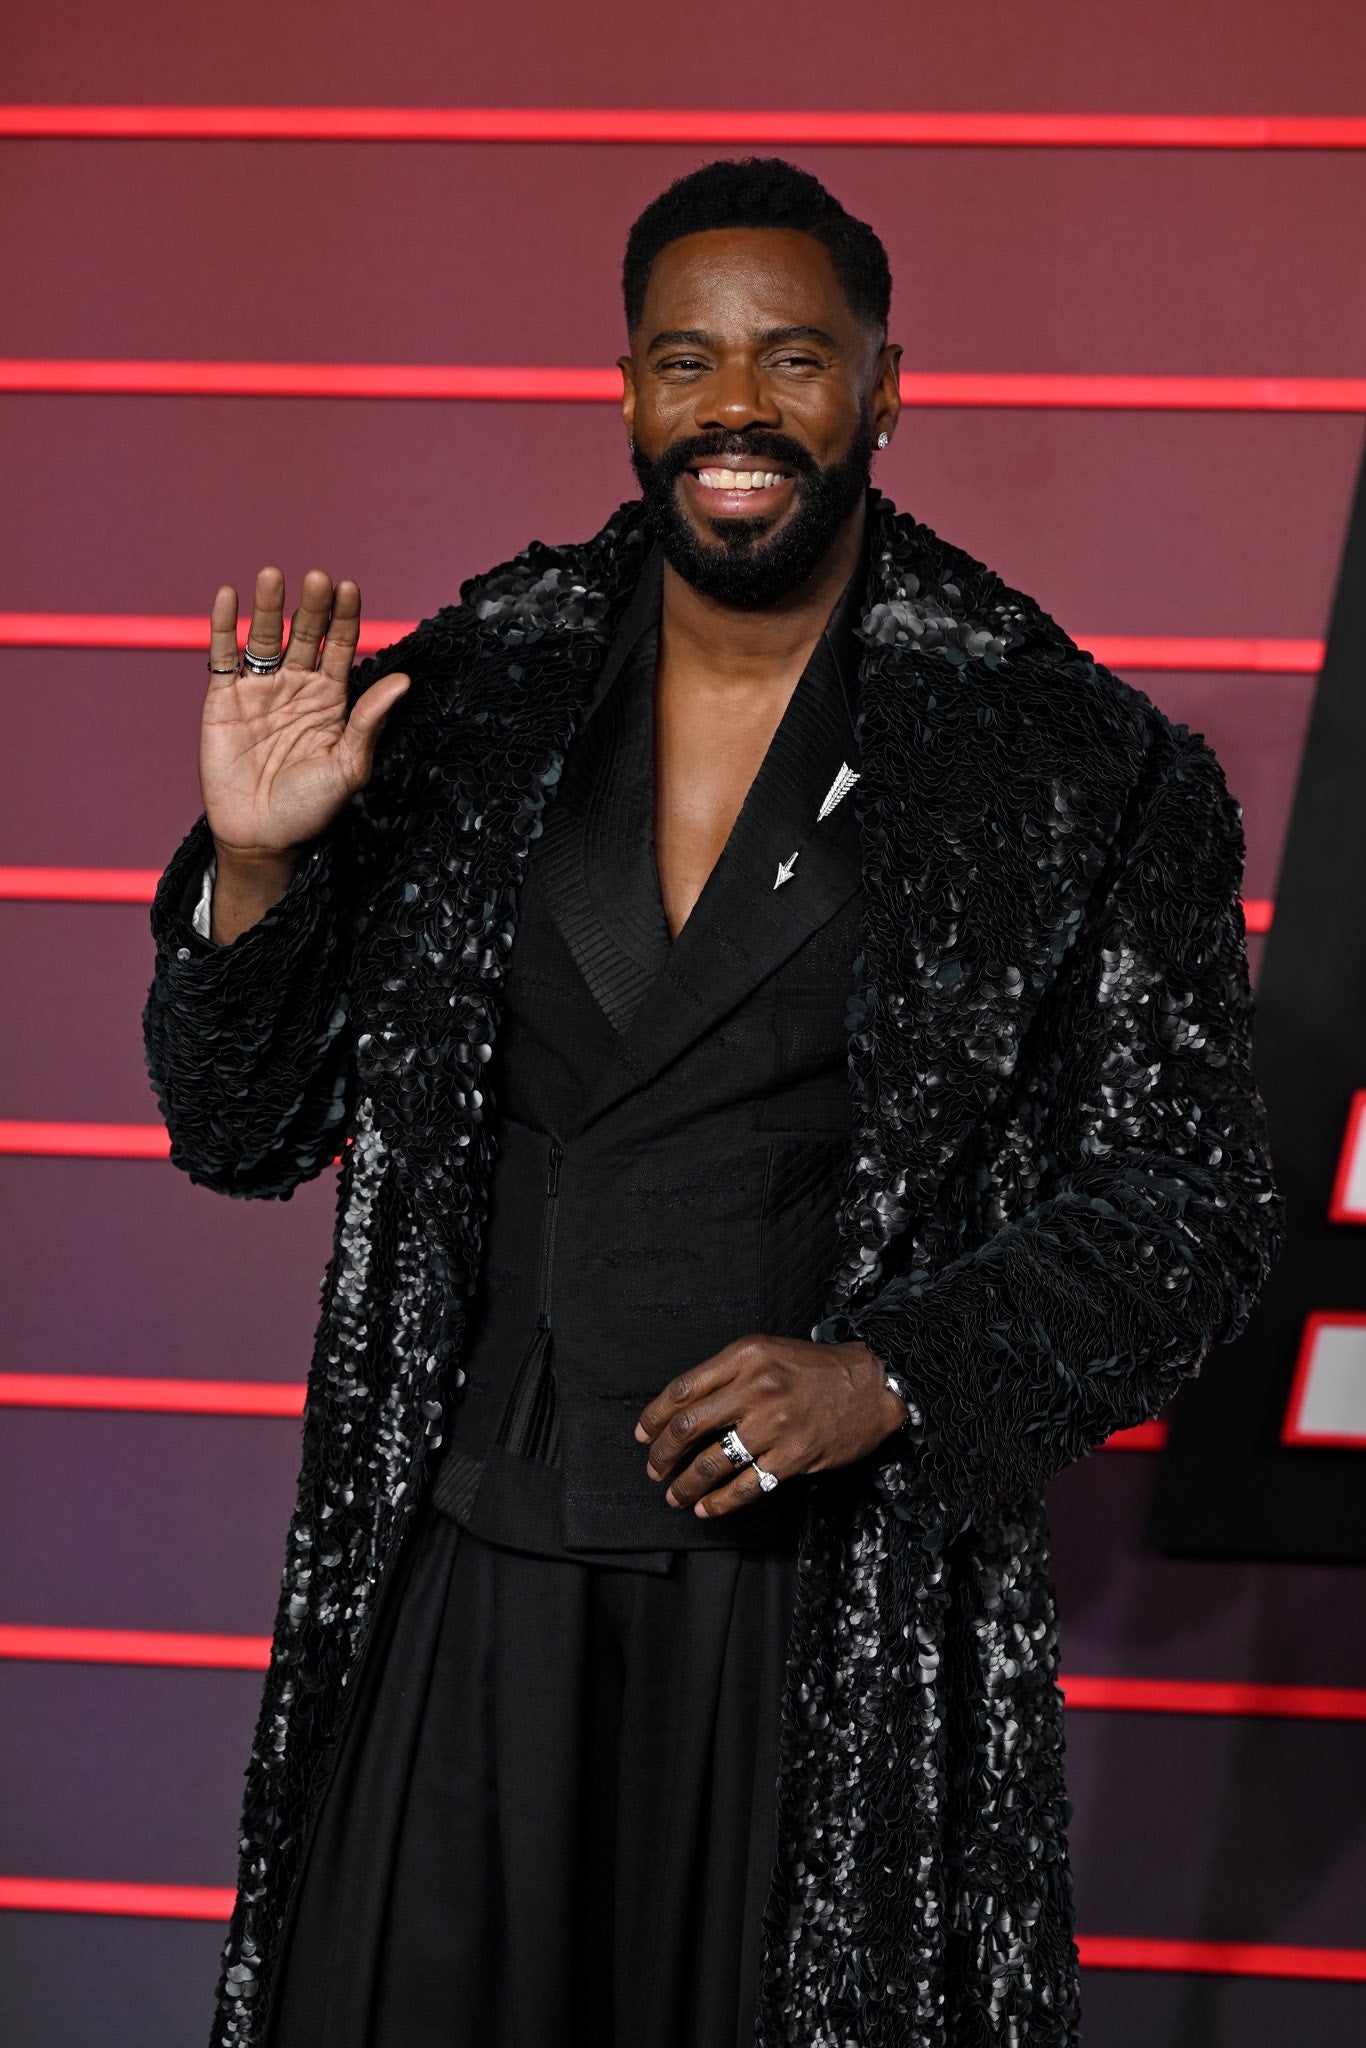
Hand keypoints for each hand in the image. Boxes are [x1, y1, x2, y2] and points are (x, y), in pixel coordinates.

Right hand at [201, 566, 410, 861]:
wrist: (261, 837)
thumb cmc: (311, 808)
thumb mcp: (349, 766)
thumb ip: (370, 720)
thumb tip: (404, 679)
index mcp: (332, 700)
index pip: (340, 647)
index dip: (344, 618)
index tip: (349, 589)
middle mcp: (297, 687)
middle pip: (305, 634)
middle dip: (311, 606)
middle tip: (318, 578)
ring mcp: (259, 690)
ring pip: (265, 637)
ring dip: (270, 606)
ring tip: (273, 576)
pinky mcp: (223, 698)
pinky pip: (223, 654)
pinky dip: (224, 625)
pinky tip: (229, 597)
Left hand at [634, 1335, 908, 1519]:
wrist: (872, 1384)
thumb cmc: (816, 1369)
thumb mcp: (767, 1352)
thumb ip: (728, 1374)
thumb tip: (683, 1409)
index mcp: (745, 1356)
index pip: (683, 1389)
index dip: (654, 1416)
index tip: (642, 1434)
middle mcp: (757, 1387)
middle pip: (689, 1426)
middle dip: (663, 1453)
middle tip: (653, 1468)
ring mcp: (775, 1424)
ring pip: (712, 1462)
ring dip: (686, 1484)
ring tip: (674, 1496)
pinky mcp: (793, 1456)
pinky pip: (746, 1485)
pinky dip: (720, 1502)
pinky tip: (706, 1508)